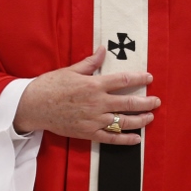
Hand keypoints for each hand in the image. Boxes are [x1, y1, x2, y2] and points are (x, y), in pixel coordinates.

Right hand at [13, 47, 159, 145]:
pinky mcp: (88, 133)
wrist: (34, 106)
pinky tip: (136, 139)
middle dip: (146, 102)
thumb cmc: (51, 85)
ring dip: (140, 120)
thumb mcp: (71, 70)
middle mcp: (97, 103)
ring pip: (123, 121)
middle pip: (129, 102)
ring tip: (151, 117)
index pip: (123, 80)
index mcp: (94, 84)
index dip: (139, 79)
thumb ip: (91, 62)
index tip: (149, 78)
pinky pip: (111, 138)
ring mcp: (94, 120)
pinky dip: (125, 140)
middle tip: (157, 101)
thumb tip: (103, 50)